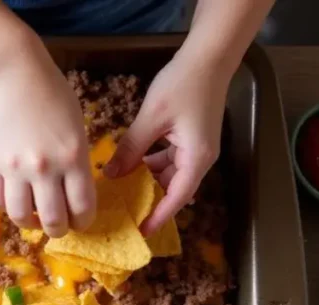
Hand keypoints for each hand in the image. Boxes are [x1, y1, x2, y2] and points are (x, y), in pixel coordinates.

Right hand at [0, 38, 95, 236]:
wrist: (12, 74)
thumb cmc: (51, 94)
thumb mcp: (76, 127)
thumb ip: (76, 160)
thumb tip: (71, 190)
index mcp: (74, 157)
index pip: (82, 207)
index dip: (83, 222)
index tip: (80, 222)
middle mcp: (45, 168)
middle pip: (53, 219)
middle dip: (57, 230)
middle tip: (57, 227)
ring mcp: (15, 169)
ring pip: (20, 215)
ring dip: (28, 223)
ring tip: (31, 217)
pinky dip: (4, 205)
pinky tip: (11, 198)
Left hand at [104, 53, 230, 234]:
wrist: (208, 57)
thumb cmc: (183, 85)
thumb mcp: (151, 119)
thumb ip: (131, 149)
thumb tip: (111, 175)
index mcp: (197, 158)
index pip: (176, 198)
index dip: (158, 217)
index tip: (140, 233)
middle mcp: (200, 158)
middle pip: (174, 189)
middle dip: (149, 201)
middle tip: (121, 212)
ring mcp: (197, 148)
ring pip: (169, 174)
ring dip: (147, 181)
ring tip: (120, 191)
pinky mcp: (191, 138)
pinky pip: (170, 160)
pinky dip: (151, 165)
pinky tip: (130, 164)